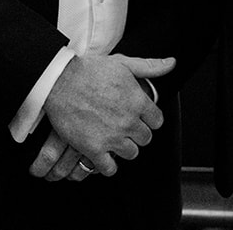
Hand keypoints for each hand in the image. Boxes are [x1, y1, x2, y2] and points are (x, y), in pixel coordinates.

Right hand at [34, 53, 174, 176]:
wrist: (60, 81)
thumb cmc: (90, 70)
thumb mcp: (124, 63)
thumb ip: (150, 67)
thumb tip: (172, 63)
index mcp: (138, 102)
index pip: (157, 121)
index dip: (150, 119)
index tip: (141, 117)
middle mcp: (128, 122)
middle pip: (145, 138)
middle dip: (138, 134)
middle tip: (125, 127)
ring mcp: (112, 137)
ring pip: (131, 153)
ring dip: (124, 148)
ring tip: (115, 139)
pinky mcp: (93, 149)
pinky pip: (109, 168)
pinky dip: (108, 165)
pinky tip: (103, 155)